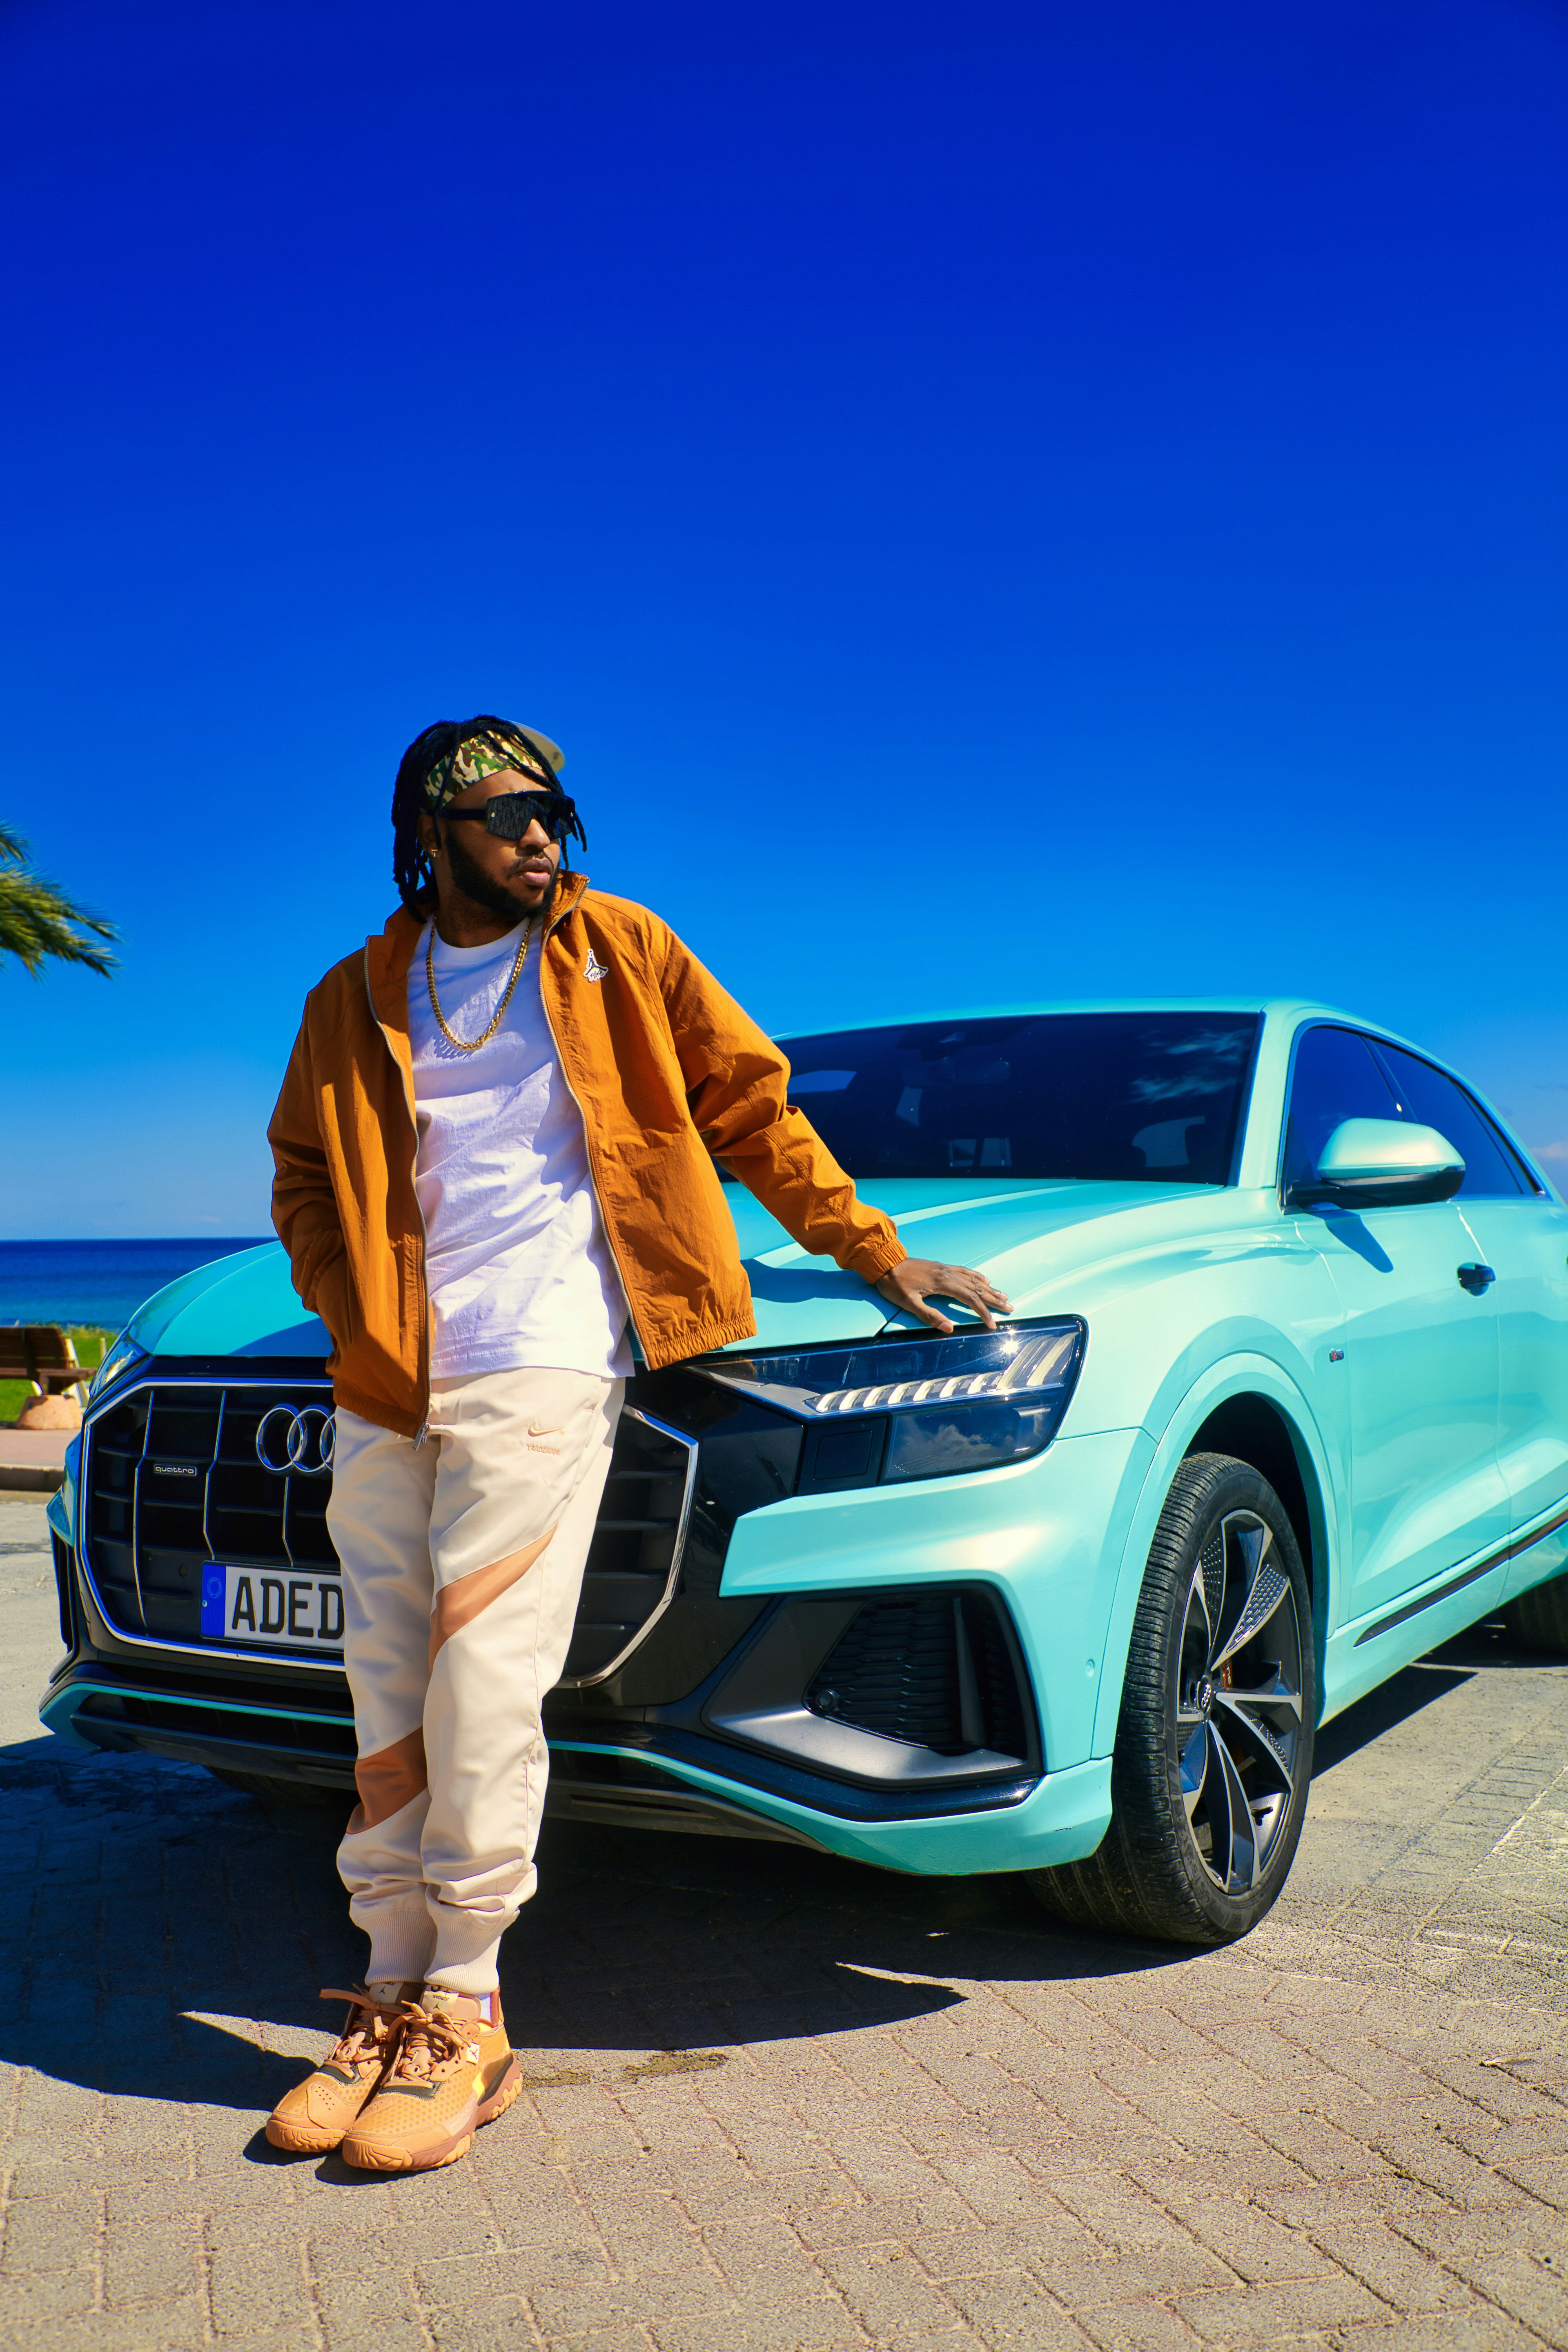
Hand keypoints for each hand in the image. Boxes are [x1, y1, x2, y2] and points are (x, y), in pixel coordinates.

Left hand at [874, 1257, 1012, 1334]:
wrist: (884, 1263)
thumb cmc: (895, 1285)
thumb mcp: (909, 1303)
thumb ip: (929, 1316)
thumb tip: (949, 1328)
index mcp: (943, 1283)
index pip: (970, 1300)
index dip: (983, 1312)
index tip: (993, 1324)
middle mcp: (949, 1274)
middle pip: (977, 1288)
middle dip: (994, 1300)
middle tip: (1010, 1308)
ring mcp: (946, 1269)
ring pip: (974, 1279)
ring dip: (990, 1289)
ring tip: (1004, 1296)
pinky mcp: (942, 1267)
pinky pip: (966, 1271)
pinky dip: (978, 1276)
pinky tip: (985, 1280)